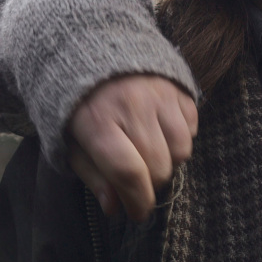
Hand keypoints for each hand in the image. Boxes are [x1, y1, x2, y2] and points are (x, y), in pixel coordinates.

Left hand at [66, 74, 197, 220]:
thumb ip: (92, 174)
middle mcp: (132, 106)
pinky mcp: (177, 86)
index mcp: (97, 120)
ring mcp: (159, 93)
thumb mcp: (70, 140)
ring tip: (149, 154)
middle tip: (137, 183)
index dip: (137, 201)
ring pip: (180, 151)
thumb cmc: (76, 103)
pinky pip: (192, 127)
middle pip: (157, 166)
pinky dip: (180, 138)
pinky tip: (160, 131)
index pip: (128, 172)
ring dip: (168, 162)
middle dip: (149, 186)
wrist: (89, 47)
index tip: (137, 214)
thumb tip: (114, 208)